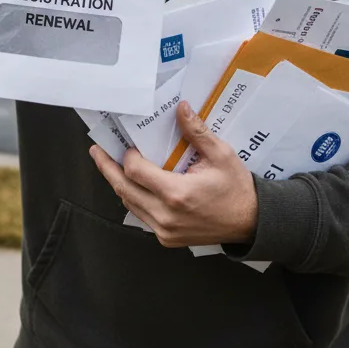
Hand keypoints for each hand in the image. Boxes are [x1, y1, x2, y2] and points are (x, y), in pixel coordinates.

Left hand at [89, 102, 257, 246]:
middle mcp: (165, 215)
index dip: (127, 156)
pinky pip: (141, 215)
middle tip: (97, 151)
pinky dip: (134, 198)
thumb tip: (180, 108)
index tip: (128, 145)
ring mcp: (164, 230)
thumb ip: (197, 132)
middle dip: (107, 168)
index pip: (136, 172)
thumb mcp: (221, 155)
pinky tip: (131, 185)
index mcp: (177, 194)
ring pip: (130, 204)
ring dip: (118, 183)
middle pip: (123, 189)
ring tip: (109, 165)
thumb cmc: (237, 188)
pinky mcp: (167, 238)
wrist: (251, 223)